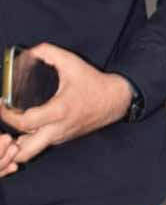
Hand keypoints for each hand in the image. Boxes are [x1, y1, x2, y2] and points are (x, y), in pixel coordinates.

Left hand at [0, 44, 132, 175]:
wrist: (116, 100)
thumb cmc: (93, 82)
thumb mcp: (71, 62)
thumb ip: (48, 52)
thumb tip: (28, 52)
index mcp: (59, 111)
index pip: (24, 123)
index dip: (6, 115)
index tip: (1, 103)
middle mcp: (59, 129)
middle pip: (25, 151)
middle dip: (7, 144)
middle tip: (3, 122)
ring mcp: (61, 137)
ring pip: (31, 152)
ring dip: (16, 145)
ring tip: (10, 128)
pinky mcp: (63, 138)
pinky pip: (40, 145)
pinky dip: (27, 141)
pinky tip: (24, 126)